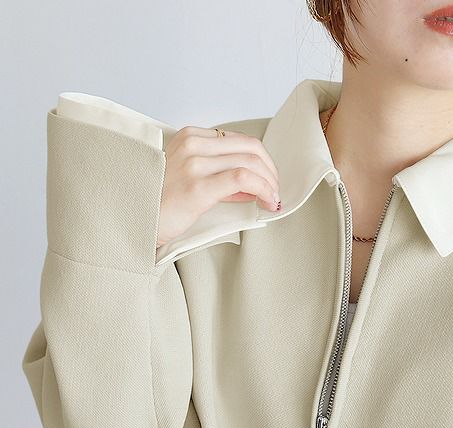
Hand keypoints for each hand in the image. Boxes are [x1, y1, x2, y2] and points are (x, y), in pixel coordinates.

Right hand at [156, 125, 280, 247]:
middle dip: (270, 170)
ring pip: (250, 162)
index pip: (238, 140)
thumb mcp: (189, 179)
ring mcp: (194, 164)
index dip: (260, 160)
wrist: (134, 220)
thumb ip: (218, 176)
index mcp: (189, 137)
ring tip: (273, 199)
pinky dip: (263, 189)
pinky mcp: (198, 186)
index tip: (267, 180)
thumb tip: (249, 185)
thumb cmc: (159, 205)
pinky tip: (267, 201)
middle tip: (275, 190)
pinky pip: (243, 179)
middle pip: (250, 147)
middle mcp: (192, 145)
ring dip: (270, 183)